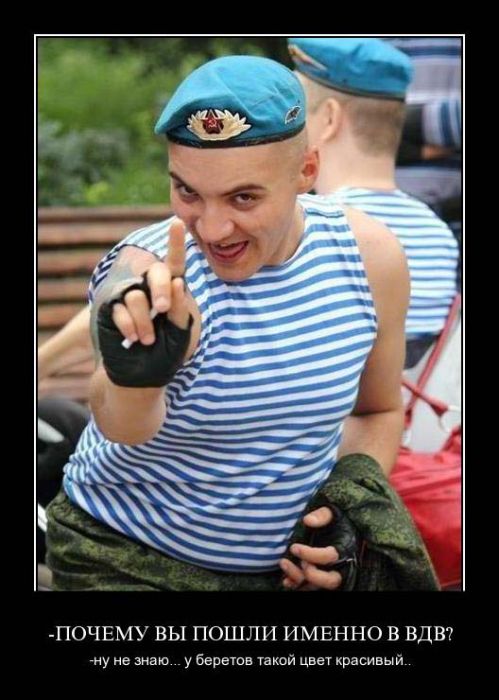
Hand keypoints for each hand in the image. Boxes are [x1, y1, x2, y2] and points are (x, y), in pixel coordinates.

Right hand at [110, 219, 189, 344]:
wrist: (141, 373)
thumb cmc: (166, 352)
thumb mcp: (180, 332)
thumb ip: (180, 308)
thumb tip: (178, 281)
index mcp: (171, 291)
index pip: (175, 264)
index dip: (175, 243)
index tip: (178, 222)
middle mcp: (149, 288)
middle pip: (155, 272)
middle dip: (161, 289)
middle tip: (163, 309)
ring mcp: (129, 296)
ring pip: (137, 295)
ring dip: (145, 321)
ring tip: (148, 339)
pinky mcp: (111, 308)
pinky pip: (120, 309)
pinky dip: (130, 326)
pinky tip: (133, 340)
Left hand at [280, 507, 342, 590]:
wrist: (337, 527)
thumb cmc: (334, 520)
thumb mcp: (332, 512)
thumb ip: (322, 515)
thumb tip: (308, 520)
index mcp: (343, 549)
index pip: (330, 557)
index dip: (312, 554)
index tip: (294, 547)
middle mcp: (338, 566)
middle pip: (330, 581)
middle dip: (312, 574)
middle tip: (299, 561)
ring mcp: (328, 574)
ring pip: (316, 586)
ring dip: (298, 579)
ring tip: (284, 563)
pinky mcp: (318, 579)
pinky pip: (309, 589)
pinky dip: (296, 586)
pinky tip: (285, 580)